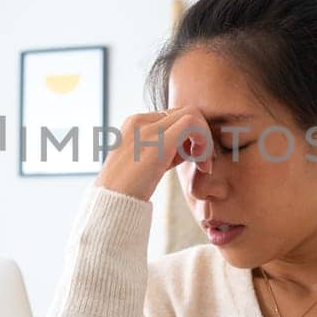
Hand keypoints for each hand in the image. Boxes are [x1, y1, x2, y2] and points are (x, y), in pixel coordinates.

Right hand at [95, 106, 214, 203]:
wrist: (110, 204)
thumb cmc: (127, 191)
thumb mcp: (147, 164)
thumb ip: (166, 151)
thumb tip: (190, 148)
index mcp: (134, 124)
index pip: (174, 117)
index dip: (191, 137)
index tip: (195, 161)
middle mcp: (139, 120)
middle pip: (185, 112)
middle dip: (202, 135)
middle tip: (203, 163)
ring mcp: (147, 129)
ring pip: (192, 113)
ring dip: (206, 138)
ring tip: (203, 165)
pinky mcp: (158, 143)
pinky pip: (192, 124)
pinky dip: (205, 141)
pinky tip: (201, 165)